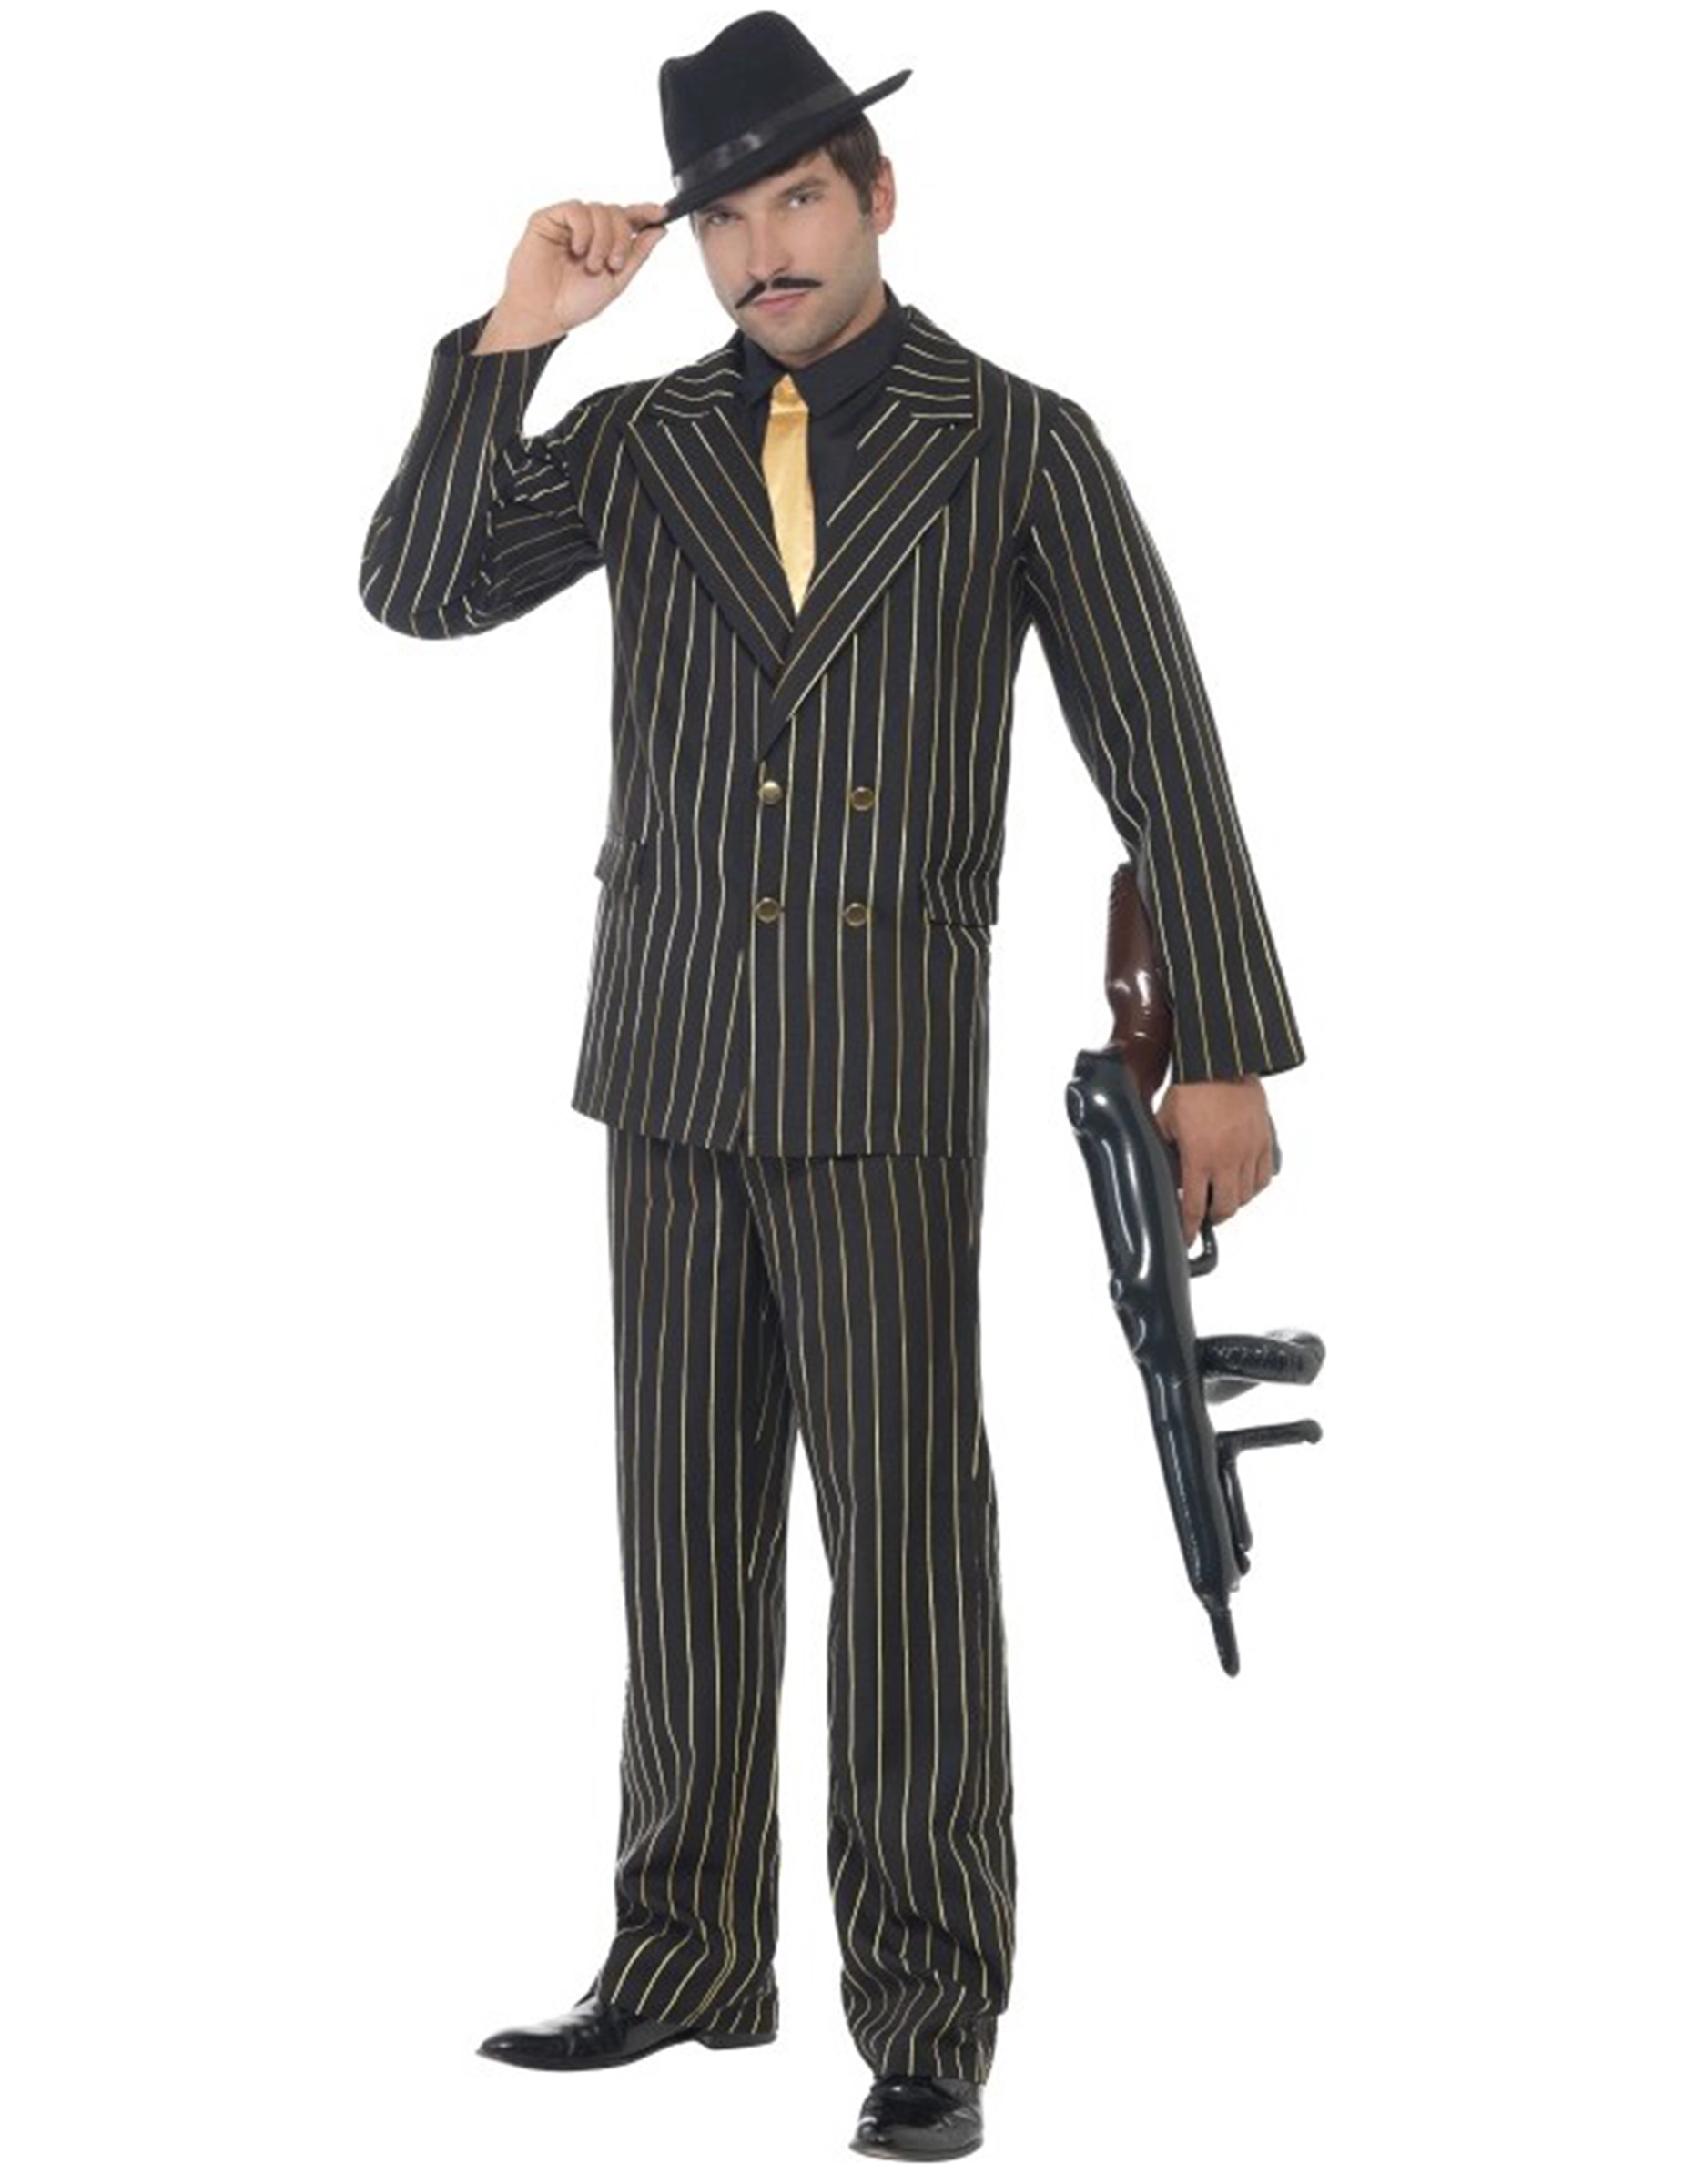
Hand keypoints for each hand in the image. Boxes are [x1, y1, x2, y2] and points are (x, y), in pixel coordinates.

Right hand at [476, 196, 669, 349]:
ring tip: (592, 264)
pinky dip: (583, 229)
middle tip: (613, 263)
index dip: (645, 212)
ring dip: (602, 238)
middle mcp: (587, 230)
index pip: (627, 219)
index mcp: (603, 243)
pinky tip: (578, 249)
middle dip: (621, 237)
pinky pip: (575, 209)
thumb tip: (660, 230)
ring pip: (598, 209)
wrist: (544, 313)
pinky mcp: (547, 219)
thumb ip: (638, 254)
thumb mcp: (618, 280)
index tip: (661, 213)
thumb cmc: (573, 303)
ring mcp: (567, 223)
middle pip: (616, 211)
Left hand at [1153, 1076, 1277, 1246]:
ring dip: (1232, 1202)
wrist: (1222, 1063)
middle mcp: (1227, 1159)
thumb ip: (1165, 1153)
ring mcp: (1249, 1151)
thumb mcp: (1165, 1122)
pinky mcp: (1265, 1142)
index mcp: (1199, 1157)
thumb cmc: (1192, 1089)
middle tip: (1203, 1214)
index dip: (1189, 1229)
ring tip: (1220, 1195)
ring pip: (1246, 1196)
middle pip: (1224, 1209)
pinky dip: (1253, 1187)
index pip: (1194, 1208)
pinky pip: (1264, 1177)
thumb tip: (1165, 1176)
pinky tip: (1242, 1182)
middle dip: (1212, 1217)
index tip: (1187, 1239)